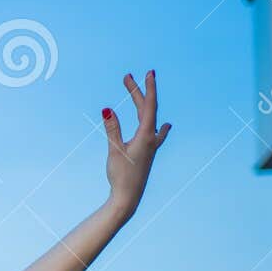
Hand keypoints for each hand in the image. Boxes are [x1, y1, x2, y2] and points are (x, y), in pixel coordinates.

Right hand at [103, 70, 170, 216]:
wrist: (129, 198)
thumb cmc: (121, 175)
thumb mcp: (115, 150)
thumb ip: (112, 129)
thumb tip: (107, 109)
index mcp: (146, 135)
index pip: (149, 105)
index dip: (148, 88)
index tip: (148, 73)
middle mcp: (152, 138)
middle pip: (147, 110)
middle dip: (138, 93)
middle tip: (128, 78)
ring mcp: (152, 146)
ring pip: (152, 120)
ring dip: (147, 106)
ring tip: (147, 95)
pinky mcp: (148, 154)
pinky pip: (155, 133)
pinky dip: (158, 126)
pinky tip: (164, 128)